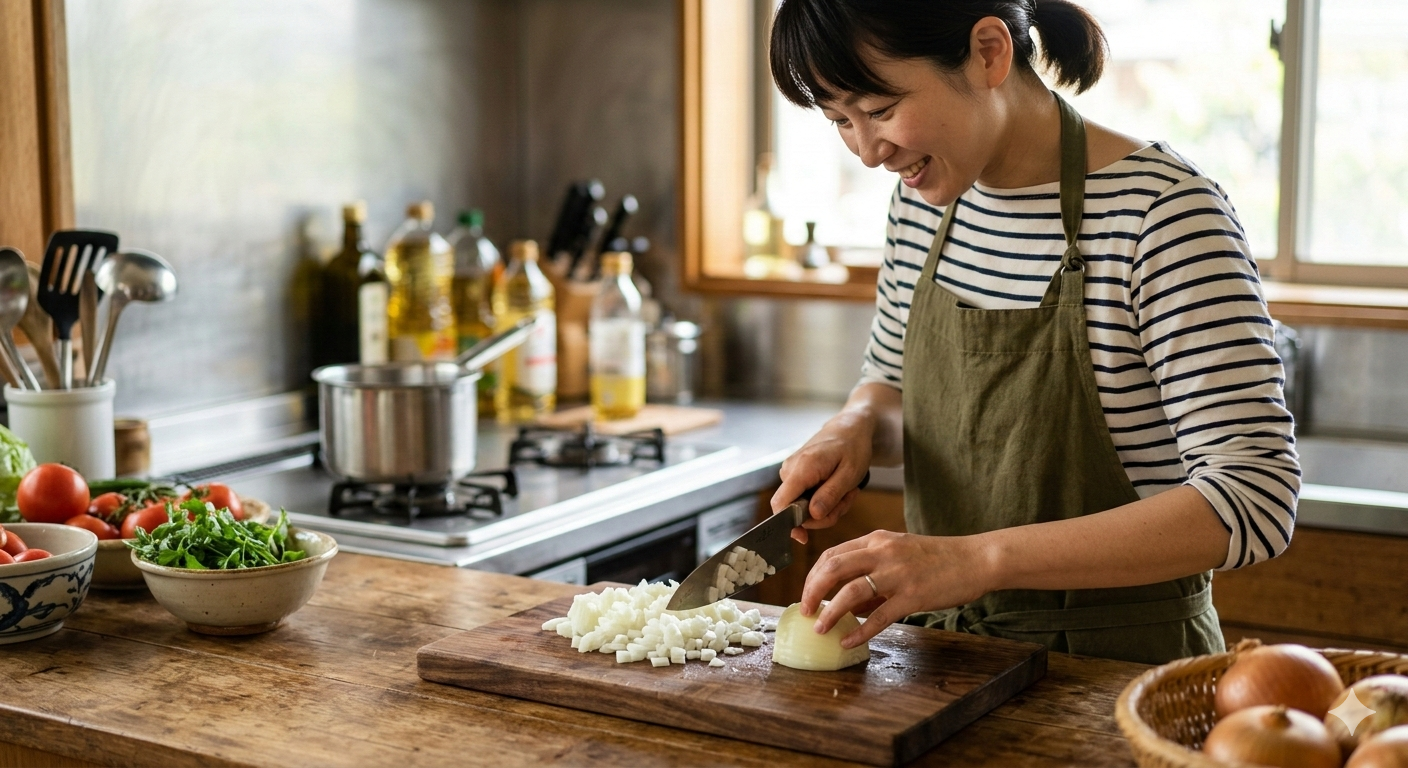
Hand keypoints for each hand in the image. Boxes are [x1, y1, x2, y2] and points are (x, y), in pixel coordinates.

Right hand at [771, 410, 873, 543]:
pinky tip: (838, 488)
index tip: (803, 538)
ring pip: (803, 506)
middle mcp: (790, 469)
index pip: (781, 504)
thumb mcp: (849, 474)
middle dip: (824, 514)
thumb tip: (812, 515)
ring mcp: (791, 472)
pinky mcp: (795, 475)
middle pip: (795, 510)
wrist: (850, 428)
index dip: (789, 524)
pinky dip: (824, 499)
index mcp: (802, 468)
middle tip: (847, 499)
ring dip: (828, 506)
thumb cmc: (853, 447)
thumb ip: (829, 495)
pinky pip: (806, 497)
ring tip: (846, 490)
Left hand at [800, 530, 993, 648]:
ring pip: (851, 592)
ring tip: (821, 629)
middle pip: (833, 568)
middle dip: (812, 591)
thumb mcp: (900, 555)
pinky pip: (879, 616)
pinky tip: (849, 641)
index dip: (813, 576)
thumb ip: (873, 574)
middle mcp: (883, 553)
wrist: (977, 559)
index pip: (832, 554)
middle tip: (805, 611)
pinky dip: (860, 631)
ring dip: (831, 612)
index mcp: (877, 540)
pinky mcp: (914, 595)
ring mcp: (898, 574)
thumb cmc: (939, 559)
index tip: (807, 595)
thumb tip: (850, 604)